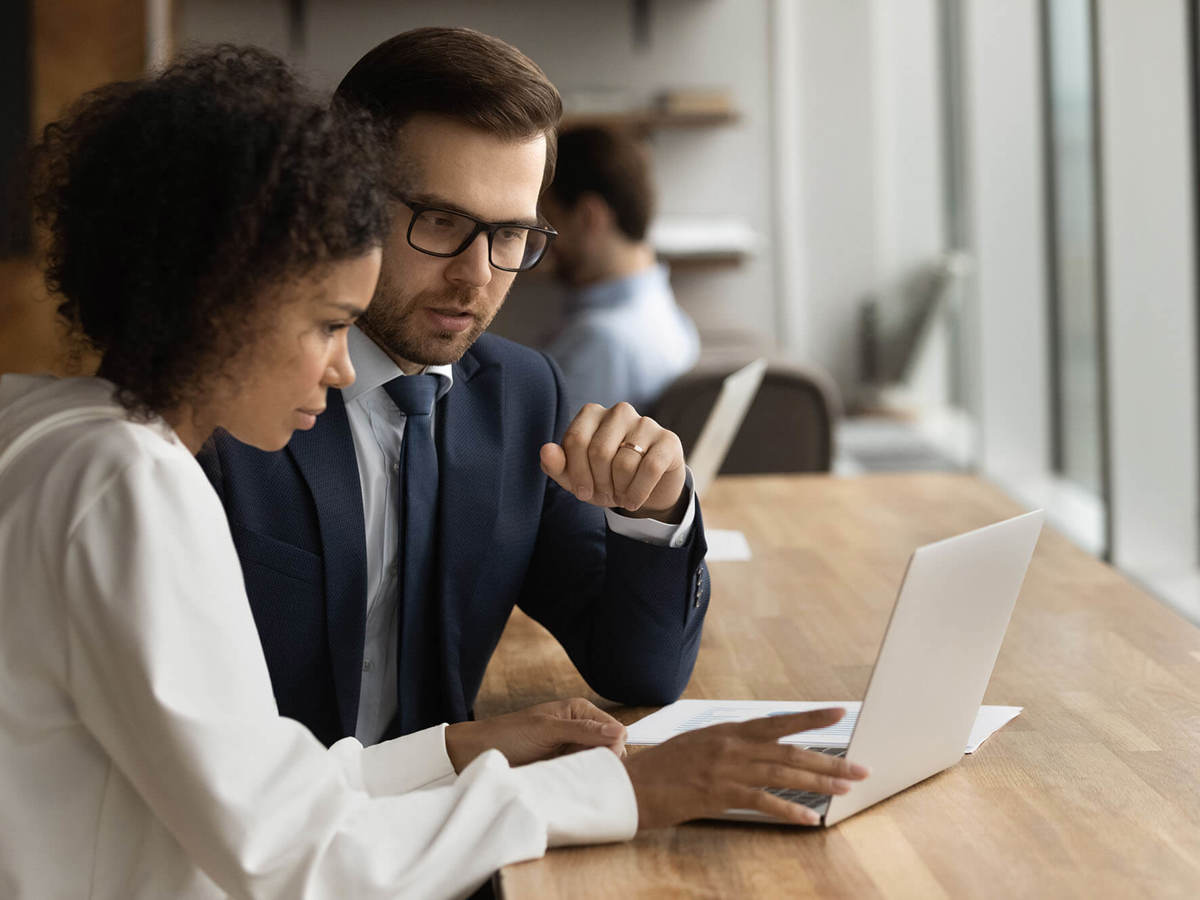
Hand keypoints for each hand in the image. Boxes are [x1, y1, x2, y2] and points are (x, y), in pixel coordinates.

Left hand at [444, 698, 626, 771]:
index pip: (615, 730)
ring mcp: (571, 749)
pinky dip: (578, 781)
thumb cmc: (508, 734)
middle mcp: (579, 729)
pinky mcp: (562, 767)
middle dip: (602, 761)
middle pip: (610, 749)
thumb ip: (583, 730)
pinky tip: (569, 784)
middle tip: (582, 770)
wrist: (477, 753)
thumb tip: (619, 732)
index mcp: (579, 711)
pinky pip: (581, 776)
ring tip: (571, 777)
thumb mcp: (546, 730)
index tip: (602, 760)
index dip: (613, 746)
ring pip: (597, 765)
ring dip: (589, 773)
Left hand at [540, 402, 687, 520]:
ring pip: (624, 463)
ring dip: (619, 490)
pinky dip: (638, 492)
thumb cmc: (605, 478)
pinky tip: (634, 500)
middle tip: (603, 497)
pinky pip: (649, 468)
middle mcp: (619, 411)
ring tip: (620, 496)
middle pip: (599, 451)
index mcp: (592, 413)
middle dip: (598, 483)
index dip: (576, 473)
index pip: (576, 440)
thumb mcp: (576, 477)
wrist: (644, 489)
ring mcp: (646, 423)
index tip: (581, 492)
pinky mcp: (668, 440)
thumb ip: (556, 465)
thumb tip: (546, 450)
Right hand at [623, 708, 869, 828]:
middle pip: (789, 751)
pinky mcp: (718, 794)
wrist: (629, 785)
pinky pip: (762, 803)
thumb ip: (729, 746)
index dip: (811, 717)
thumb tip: (758, 751)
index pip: (778, 722)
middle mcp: (730, 745)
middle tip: (860, 769)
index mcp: (727, 731)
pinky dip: (788, 811)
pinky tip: (808, 819)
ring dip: (818, 784)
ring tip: (845, 790)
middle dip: (828, 761)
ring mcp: (725, 769)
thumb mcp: (697, 745)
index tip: (841, 711)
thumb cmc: (661, 768)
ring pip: (782, 774)